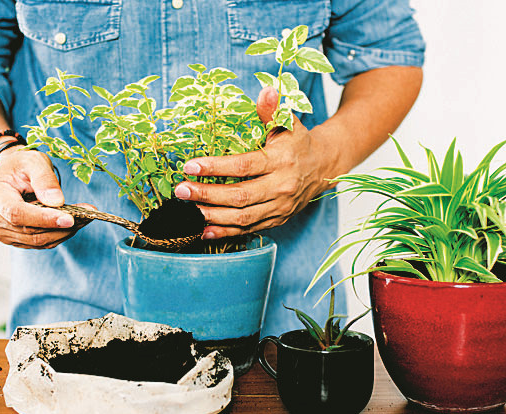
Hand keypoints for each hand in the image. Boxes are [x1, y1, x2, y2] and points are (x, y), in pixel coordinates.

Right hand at [0, 146, 93, 248]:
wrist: (9, 174)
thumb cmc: (20, 165)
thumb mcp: (33, 161)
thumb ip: (45, 179)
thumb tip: (57, 202)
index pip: (17, 213)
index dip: (44, 219)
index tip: (69, 218)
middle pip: (29, 231)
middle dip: (61, 226)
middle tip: (87, 215)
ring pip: (36, 241)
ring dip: (63, 232)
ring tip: (83, 218)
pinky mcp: (11, 239)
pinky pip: (38, 243)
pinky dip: (57, 235)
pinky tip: (71, 223)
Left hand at [174, 86, 339, 238]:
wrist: (323, 167)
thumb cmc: (299, 142)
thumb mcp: (289, 123)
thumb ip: (273, 110)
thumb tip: (266, 89)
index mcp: (282, 161)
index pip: (245, 166)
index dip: (216, 167)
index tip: (190, 166)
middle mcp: (281, 187)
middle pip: (240, 196)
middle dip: (207, 195)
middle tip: (182, 190)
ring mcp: (279, 207)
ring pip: (242, 217)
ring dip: (212, 215)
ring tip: (189, 208)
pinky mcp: (276, 220)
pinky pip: (248, 230)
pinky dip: (225, 232)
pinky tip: (204, 229)